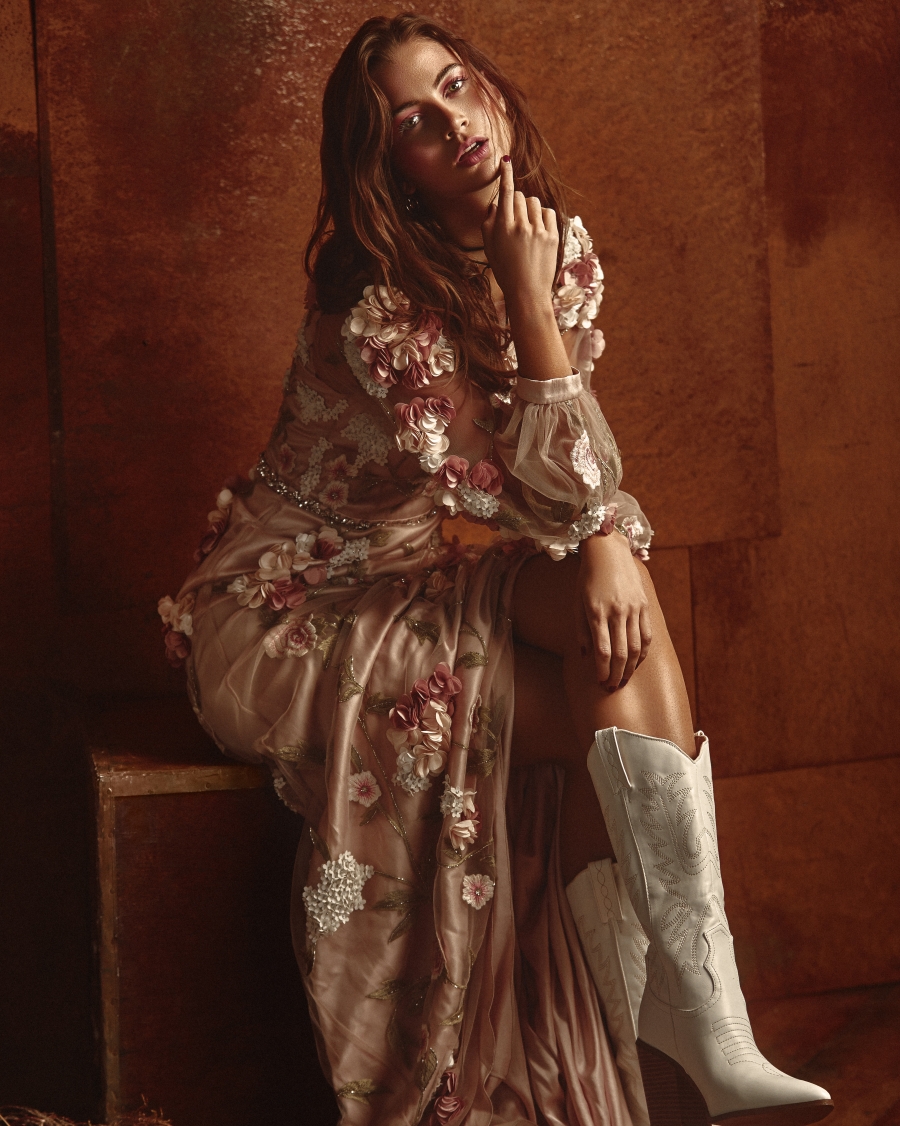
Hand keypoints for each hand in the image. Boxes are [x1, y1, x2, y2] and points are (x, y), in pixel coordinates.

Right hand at [481, 156, 558, 306]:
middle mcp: (521, 226)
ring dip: (529, 210)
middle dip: (515, 203)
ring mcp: (539, 230)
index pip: (505, 192)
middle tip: (515, 220)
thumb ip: (489, 223)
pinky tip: (538, 231)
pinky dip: (543, 217)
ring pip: (534, 203)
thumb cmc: (505, 270)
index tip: (505, 160)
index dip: (505, 174)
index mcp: (503, 227)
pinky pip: (548, 213)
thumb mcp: (490, 248)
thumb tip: (497, 204)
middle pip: (519, 196)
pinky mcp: (552, 236)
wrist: (527, 292)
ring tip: (527, 228)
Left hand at [576, 531, 651, 688]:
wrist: (608, 552)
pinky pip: (646, 634)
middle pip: (622, 654)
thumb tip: (585, 656)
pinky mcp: (644, 605)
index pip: (603, 651)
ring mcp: (634, 609)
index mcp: (597, 612)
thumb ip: (581, 630)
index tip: (600, 682)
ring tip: (624, 679)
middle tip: (612, 687)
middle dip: (617, 675)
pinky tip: (637, 662)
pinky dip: (643, 652)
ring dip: (631, 668)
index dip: (602, 670)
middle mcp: (617, 612)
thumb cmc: (587, 578)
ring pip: (636, 647)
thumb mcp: (577, 602)